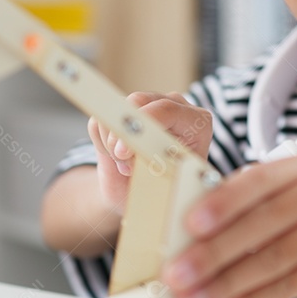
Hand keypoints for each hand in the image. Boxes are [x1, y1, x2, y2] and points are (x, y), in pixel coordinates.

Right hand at [89, 91, 212, 210]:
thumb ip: (159, 167)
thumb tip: (135, 157)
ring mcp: (149, 105)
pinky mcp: (124, 112)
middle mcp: (174, 106)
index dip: (141, 128)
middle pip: (138, 101)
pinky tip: (118, 159)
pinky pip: (100, 122)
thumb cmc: (168, 191)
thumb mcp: (169, 184)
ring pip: (116, 110)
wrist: (151, 196)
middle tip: (123, 162)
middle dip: (122, 134)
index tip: (124, 152)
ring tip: (127, 167)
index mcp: (196, 121)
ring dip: (113, 143)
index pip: (166, 110)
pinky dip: (102, 144)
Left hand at [162, 147, 296, 297]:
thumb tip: (192, 237)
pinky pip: (289, 284)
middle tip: (176, 272)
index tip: (185, 226)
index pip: (256, 180)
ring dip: (225, 283)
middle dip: (211, 252)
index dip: (218, 203)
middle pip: (260, 222)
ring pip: (271, 257)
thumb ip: (257, 210)